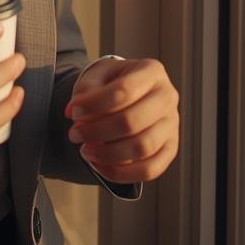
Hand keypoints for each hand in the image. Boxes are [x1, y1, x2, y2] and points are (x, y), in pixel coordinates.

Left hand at [65, 58, 178, 183]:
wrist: (129, 93)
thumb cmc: (113, 83)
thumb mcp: (99, 75)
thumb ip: (87, 91)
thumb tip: (78, 115)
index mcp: (152, 72)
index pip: (123, 91)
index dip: (93, 105)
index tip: (73, 112)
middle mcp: (168, 97)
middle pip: (132, 122)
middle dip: (96, 132)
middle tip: (75, 134)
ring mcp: (172, 125)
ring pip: (142, 148)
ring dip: (107, 154)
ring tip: (85, 151)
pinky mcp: (170, 149)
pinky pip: (149, 170)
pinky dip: (121, 173)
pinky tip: (99, 165)